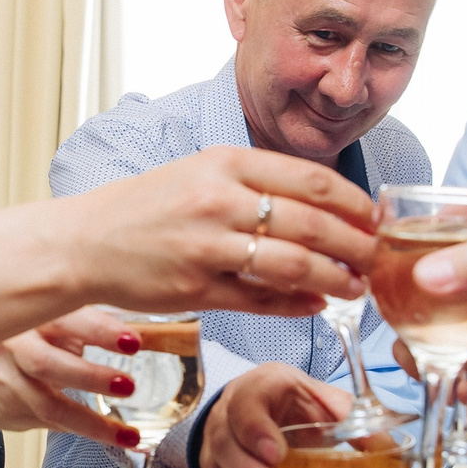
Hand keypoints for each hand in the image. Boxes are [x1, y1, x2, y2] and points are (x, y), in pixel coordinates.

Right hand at [0, 308, 145, 444]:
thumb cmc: (28, 344)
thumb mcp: (56, 324)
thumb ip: (93, 326)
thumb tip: (157, 331)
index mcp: (33, 316)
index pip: (65, 318)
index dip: (100, 329)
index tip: (133, 341)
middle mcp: (16, 346)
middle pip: (46, 362)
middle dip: (89, 376)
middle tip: (128, 385)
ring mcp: (11, 381)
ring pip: (49, 404)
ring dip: (92, 420)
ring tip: (127, 432)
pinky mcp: (15, 410)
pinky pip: (53, 424)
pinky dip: (88, 431)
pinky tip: (118, 437)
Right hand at [52, 147, 376, 319]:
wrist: (84, 242)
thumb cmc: (147, 208)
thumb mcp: (201, 173)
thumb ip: (257, 184)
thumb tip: (323, 206)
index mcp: (225, 162)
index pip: (311, 179)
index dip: (355, 203)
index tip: (379, 219)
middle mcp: (218, 199)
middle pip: (311, 222)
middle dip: (357, 245)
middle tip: (382, 259)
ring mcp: (207, 245)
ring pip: (292, 263)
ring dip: (335, 278)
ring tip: (359, 287)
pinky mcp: (196, 288)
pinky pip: (261, 299)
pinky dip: (297, 304)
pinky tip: (317, 305)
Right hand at [195, 364, 350, 467]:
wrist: (261, 407)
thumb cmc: (292, 404)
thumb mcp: (319, 399)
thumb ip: (349, 416)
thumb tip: (385, 447)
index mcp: (255, 390)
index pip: (245, 404)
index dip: (257, 430)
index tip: (277, 453)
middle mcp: (226, 416)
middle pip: (226, 444)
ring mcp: (213, 448)